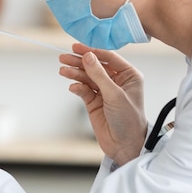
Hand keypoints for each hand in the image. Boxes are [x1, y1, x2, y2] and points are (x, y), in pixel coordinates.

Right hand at [58, 43, 146, 164]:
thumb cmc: (129, 120)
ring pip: (86, 77)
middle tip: (63, 57)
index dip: (92, 51)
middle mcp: (116, 81)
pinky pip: (83, 90)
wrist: (124, 145)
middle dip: (79, 62)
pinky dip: (77, 87)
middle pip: (94, 66)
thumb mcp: (115, 95)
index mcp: (128, 76)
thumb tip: (87, 56)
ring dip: (75, 73)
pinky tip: (72, 87)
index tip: (77, 47)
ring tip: (63, 70)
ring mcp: (104, 91)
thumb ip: (99, 75)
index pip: (108, 58)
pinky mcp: (94, 102)